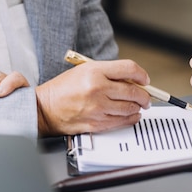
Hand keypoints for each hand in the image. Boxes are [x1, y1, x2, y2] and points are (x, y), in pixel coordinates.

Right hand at [35, 59, 151, 135]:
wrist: (44, 108)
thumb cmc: (63, 89)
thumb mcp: (84, 71)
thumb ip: (108, 73)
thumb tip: (132, 81)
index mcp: (94, 71)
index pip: (129, 68)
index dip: (141, 74)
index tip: (145, 80)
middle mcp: (97, 89)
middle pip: (133, 91)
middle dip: (145, 95)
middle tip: (147, 97)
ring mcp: (98, 108)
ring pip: (130, 108)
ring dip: (139, 107)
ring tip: (139, 105)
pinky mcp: (97, 123)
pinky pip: (122, 121)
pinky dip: (132, 118)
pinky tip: (133, 115)